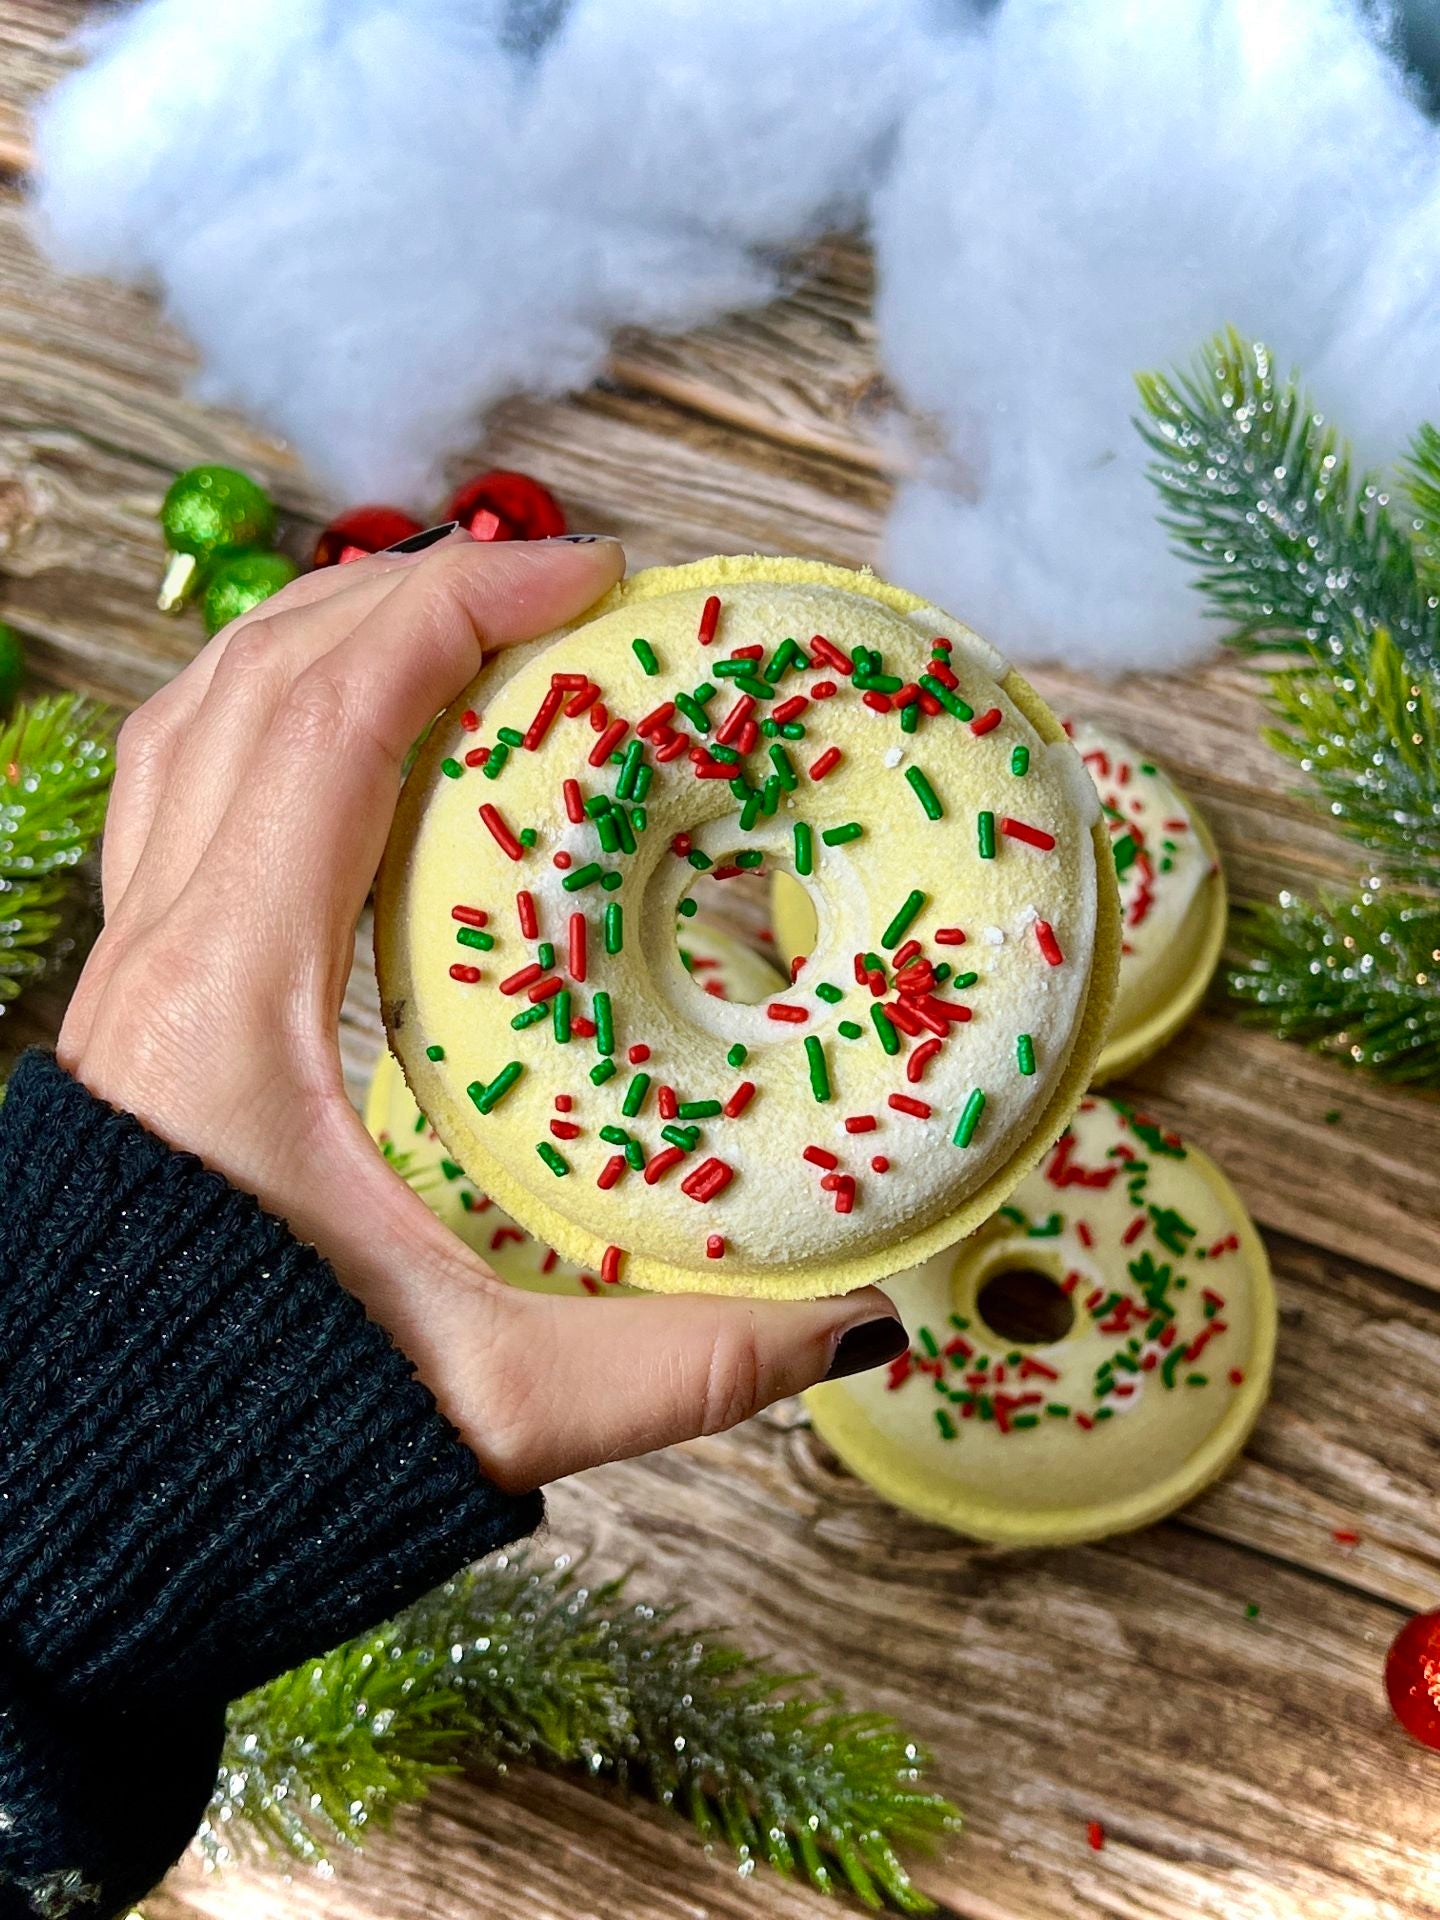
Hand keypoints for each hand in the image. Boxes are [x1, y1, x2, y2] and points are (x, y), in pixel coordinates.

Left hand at [59, 530, 904, 1491]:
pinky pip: (181, 786)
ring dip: (326, 635)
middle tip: (557, 589)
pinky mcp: (134, 997)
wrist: (72, 1508)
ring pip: (197, 715)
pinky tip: (351, 736)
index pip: (334, 722)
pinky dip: (268, 714)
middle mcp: (156, 955)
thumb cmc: (246, 1441)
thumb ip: (684, 1366)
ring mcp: (127, 966)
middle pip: (259, 677)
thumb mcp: (490, 1399)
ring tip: (460, 625)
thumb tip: (856, 1315)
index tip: (591, 578)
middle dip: (410, 591)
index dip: (462, 610)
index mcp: (232, 1006)